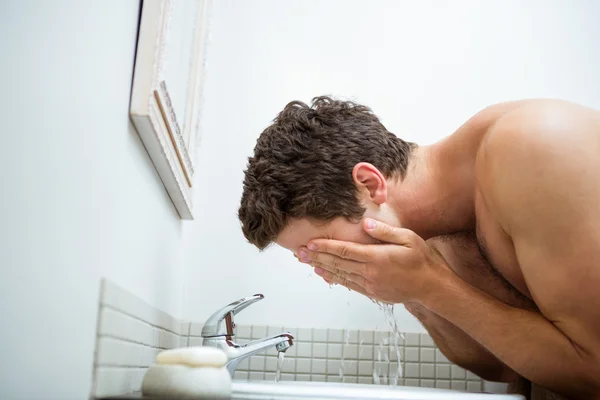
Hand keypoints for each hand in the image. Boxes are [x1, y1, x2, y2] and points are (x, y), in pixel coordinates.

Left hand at [297, 218, 451, 303]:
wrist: (432, 286)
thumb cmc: (422, 260)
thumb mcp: (408, 238)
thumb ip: (385, 232)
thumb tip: (365, 224)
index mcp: (377, 258)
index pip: (345, 251)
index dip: (325, 247)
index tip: (310, 244)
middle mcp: (370, 273)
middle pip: (338, 264)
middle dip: (317, 257)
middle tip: (299, 253)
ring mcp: (371, 285)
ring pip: (341, 275)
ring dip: (322, 268)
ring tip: (307, 262)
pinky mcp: (373, 293)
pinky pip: (349, 284)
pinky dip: (335, 278)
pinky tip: (325, 274)